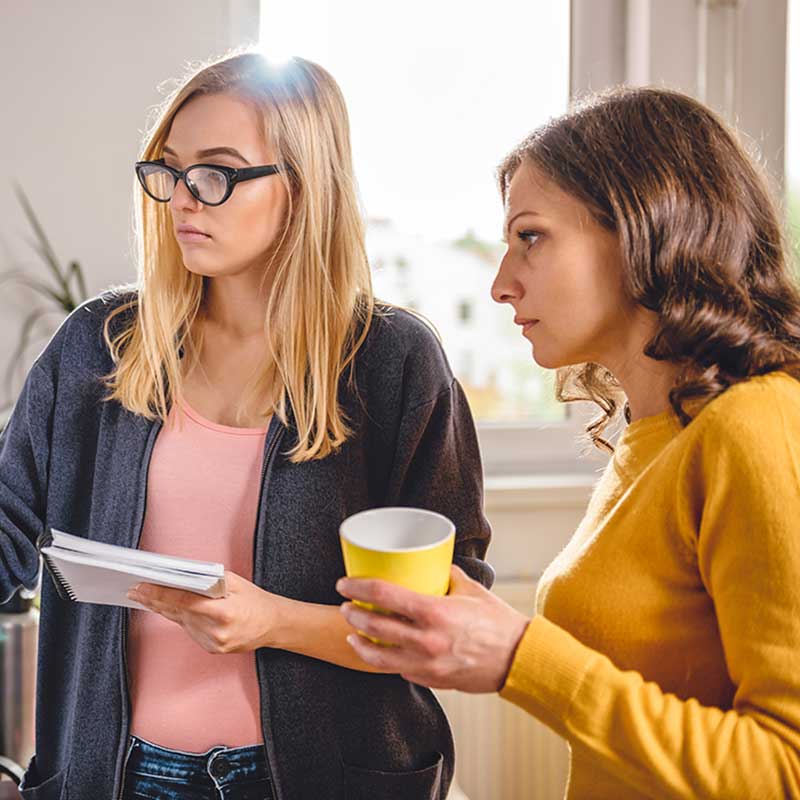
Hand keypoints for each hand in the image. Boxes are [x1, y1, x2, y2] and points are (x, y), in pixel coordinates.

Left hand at [127, 571, 280, 654]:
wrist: (273, 625)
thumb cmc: (255, 600)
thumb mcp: (235, 582)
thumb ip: (208, 580)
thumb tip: (180, 576)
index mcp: (223, 613)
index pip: (182, 602)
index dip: (159, 594)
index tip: (141, 587)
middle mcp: (216, 632)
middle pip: (176, 614)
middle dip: (154, 601)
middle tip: (134, 591)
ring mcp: (213, 643)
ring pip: (181, 623)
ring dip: (165, 609)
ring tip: (147, 597)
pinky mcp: (212, 649)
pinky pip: (190, 630)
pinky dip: (182, 618)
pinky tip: (172, 609)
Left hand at [337, 565, 529, 692]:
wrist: (518, 660)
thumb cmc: (498, 623)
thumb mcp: (472, 589)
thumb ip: (448, 575)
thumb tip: (434, 564)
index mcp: (433, 612)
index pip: (383, 594)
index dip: (357, 587)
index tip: (344, 584)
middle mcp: (425, 640)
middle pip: (373, 626)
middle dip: (352, 614)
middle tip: (346, 605)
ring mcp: (425, 663)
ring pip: (377, 656)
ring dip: (359, 642)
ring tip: (352, 632)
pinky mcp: (430, 679)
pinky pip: (398, 669)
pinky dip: (384, 659)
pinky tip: (379, 651)